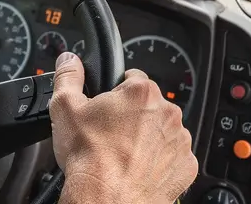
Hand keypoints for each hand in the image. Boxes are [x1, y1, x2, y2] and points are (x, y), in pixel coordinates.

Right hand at [49, 53, 197, 203]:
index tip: (107, 109)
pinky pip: (173, 157)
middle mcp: (166, 113)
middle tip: (110, 134)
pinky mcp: (185, 166)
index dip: (116, 92)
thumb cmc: (90, 157)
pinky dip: (159, 161)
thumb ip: (68, 77)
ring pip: (162, 131)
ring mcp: (179, 140)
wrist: (107, 199)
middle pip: (148, 106)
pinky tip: (138, 168)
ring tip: (123, 154)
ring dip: (147, 138)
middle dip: (132, 116)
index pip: (132, 78)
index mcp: (141, 92)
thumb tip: (69, 61)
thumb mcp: (65, 108)